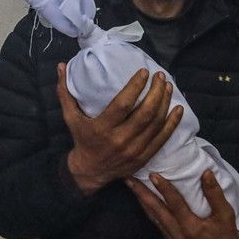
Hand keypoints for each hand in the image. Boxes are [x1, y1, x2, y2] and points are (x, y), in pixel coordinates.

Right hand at [59, 62, 183, 195]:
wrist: (90, 171)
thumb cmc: (81, 139)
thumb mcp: (70, 117)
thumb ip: (65, 92)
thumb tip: (60, 66)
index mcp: (102, 128)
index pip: (123, 105)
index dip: (136, 87)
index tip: (144, 72)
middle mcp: (120, 140)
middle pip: (144, 113)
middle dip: (155, 92)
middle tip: (160, 76)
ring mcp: (134, 150)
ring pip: (155, 124)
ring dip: (164, 103)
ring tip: (167, 86)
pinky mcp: (144, 157)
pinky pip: (162, 138)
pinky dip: (172, 123)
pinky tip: (178, 109)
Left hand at [126, 170, 238, 238]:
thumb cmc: (225, 233)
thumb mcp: (226, 214)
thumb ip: (215, 194)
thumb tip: (206, 173)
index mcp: (191, 226)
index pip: (174, 204)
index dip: (164, 189)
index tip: (153, 174)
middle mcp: (177, 233)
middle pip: (155, 210)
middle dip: (141, 193)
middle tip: (129, 178)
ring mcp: (171, 237)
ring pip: (152, 217)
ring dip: (141, 200)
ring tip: (132, 185)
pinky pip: (156, 222)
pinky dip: (148, 209)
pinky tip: (143, 200)